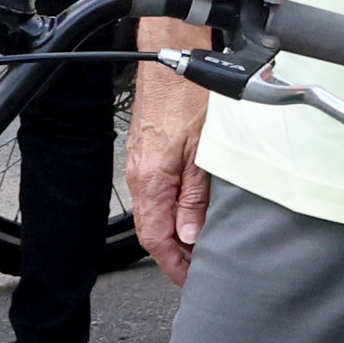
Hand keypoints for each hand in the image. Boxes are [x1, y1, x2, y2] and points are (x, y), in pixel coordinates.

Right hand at [121, 66, 210, 285]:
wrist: (172, 62)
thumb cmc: (189, 98)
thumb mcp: (202, 151)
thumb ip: (195, 196)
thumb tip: (190, 234)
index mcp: (152, 181)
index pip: (157, 239)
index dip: (174, 265)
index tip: (191, 279)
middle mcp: (141, 177)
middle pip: (152, 231)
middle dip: (174, 256)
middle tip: (196, 270)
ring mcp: (141, 166)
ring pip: (154, 214)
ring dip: (173, 235)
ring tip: (197, 247)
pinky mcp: (147, 155)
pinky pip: (155, 195)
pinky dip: (170, 213)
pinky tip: (188, 213)